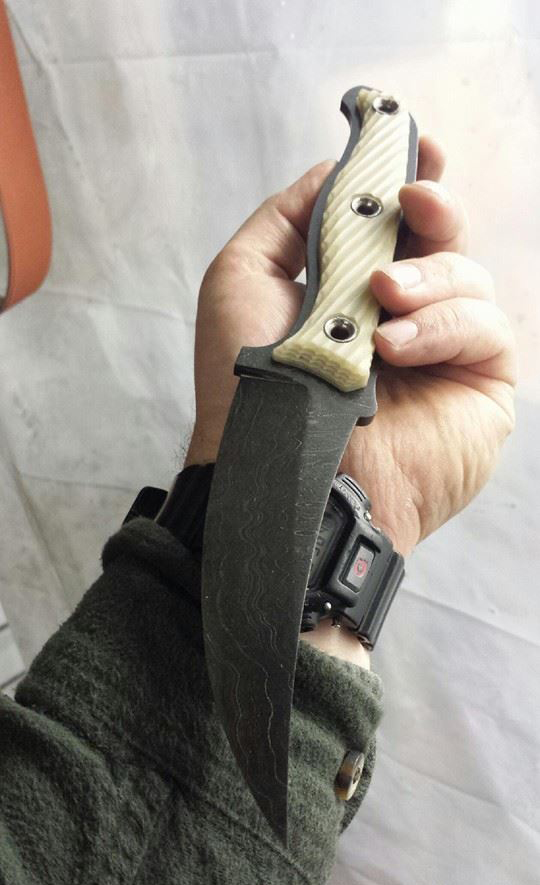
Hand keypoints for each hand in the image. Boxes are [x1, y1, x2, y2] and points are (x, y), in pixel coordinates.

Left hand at [185, 136, 516, 560]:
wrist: (277, 475)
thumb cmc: (246, 383)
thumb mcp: (243, 280)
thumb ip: (289, 217)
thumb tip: (339, 171)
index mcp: (352, 289)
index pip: (400, 223)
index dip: (414, 180)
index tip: (416, 148)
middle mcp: (402, 316)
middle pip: (446, 238)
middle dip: (434, 209)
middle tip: (413, 203)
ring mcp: (443, 353)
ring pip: (470, 276)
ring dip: (427, 277)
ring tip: (381, 301)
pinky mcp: (478, 388)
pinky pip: (488, 328)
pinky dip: (444, 324)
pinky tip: (396, 346)